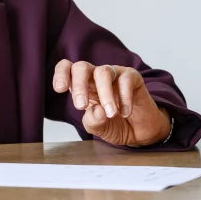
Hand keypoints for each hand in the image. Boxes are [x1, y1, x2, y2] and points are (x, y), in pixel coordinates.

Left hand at [52, 60, 170, 146]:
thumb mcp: (100, 129)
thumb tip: (95, 110)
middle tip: (81, 106)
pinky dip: (124, 98)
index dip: (61, 74)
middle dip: (78, 86)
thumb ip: (94, 122)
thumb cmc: (115, 125)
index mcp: (82, 86)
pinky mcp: (132, 77)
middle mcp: (96, 77)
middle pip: (82, 67)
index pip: (68, 68)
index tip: (59, 89)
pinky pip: (126, 80)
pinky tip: (125, 112)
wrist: (140, 132)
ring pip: (103, 72)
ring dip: (104, 94)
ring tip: (111, 114)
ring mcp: (114, 75)